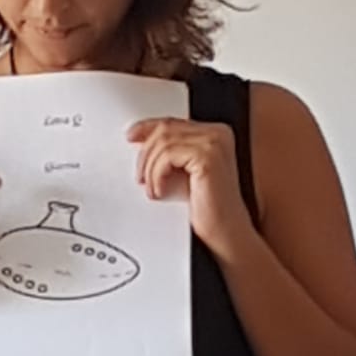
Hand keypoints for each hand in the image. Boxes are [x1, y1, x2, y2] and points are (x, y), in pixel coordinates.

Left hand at [128, 119, 252, 261]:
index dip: (148, 128)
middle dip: (146, 154)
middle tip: (140, 177)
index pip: (174, 122)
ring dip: (150, 168)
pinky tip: (160, 191)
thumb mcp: (181, 174)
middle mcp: (218, 134)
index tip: (131, 136)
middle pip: (166, 129)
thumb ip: (168, 155)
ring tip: (153, 189)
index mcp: (216, 134)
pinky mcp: (208, 156)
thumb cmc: (207, 209)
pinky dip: (157, 174)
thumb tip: (141, 142)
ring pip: (163, 142)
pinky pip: (167, 155)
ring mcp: (215, 143)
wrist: (224, 233)